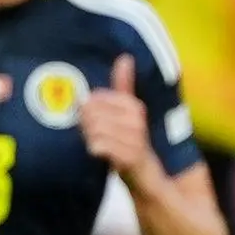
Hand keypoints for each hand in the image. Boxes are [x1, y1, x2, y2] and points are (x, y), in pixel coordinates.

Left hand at [79, 55, 158, 186]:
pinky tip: (100, 154)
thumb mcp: (129, 113)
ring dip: (90, 139)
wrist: (148, 177)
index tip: (94, 121)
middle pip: (91, 113)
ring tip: (98, 144)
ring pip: (93, 130)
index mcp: (134, 106)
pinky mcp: (131, 156)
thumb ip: (125, 86)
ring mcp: (134, 138)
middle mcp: (136, 119)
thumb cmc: (132, 142)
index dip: (87, 110)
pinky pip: (98, 146)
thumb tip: (125, 58)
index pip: (94, 99)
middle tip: (94, 136)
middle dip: (86, 126)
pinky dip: (95, 150)